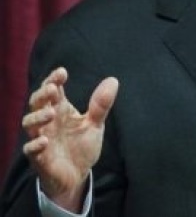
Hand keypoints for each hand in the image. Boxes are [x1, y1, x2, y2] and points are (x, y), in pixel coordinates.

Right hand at [22, 67, 118, 211]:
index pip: (52, 91)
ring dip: (38, 117)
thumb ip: (101, 104)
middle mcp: (48, 122)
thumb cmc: (82, 146)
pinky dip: (35, 144)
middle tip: (51, 88)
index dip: (53, 80)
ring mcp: (41, 138)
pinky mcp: (39, 157)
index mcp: (60, 110)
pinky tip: (44, 141)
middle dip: (42, 95)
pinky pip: (30, 150)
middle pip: (37, 103)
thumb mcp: (95, 124)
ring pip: (29, 123)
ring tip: (50, 113)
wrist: (78, 175)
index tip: (62, 72)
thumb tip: (113, 80)